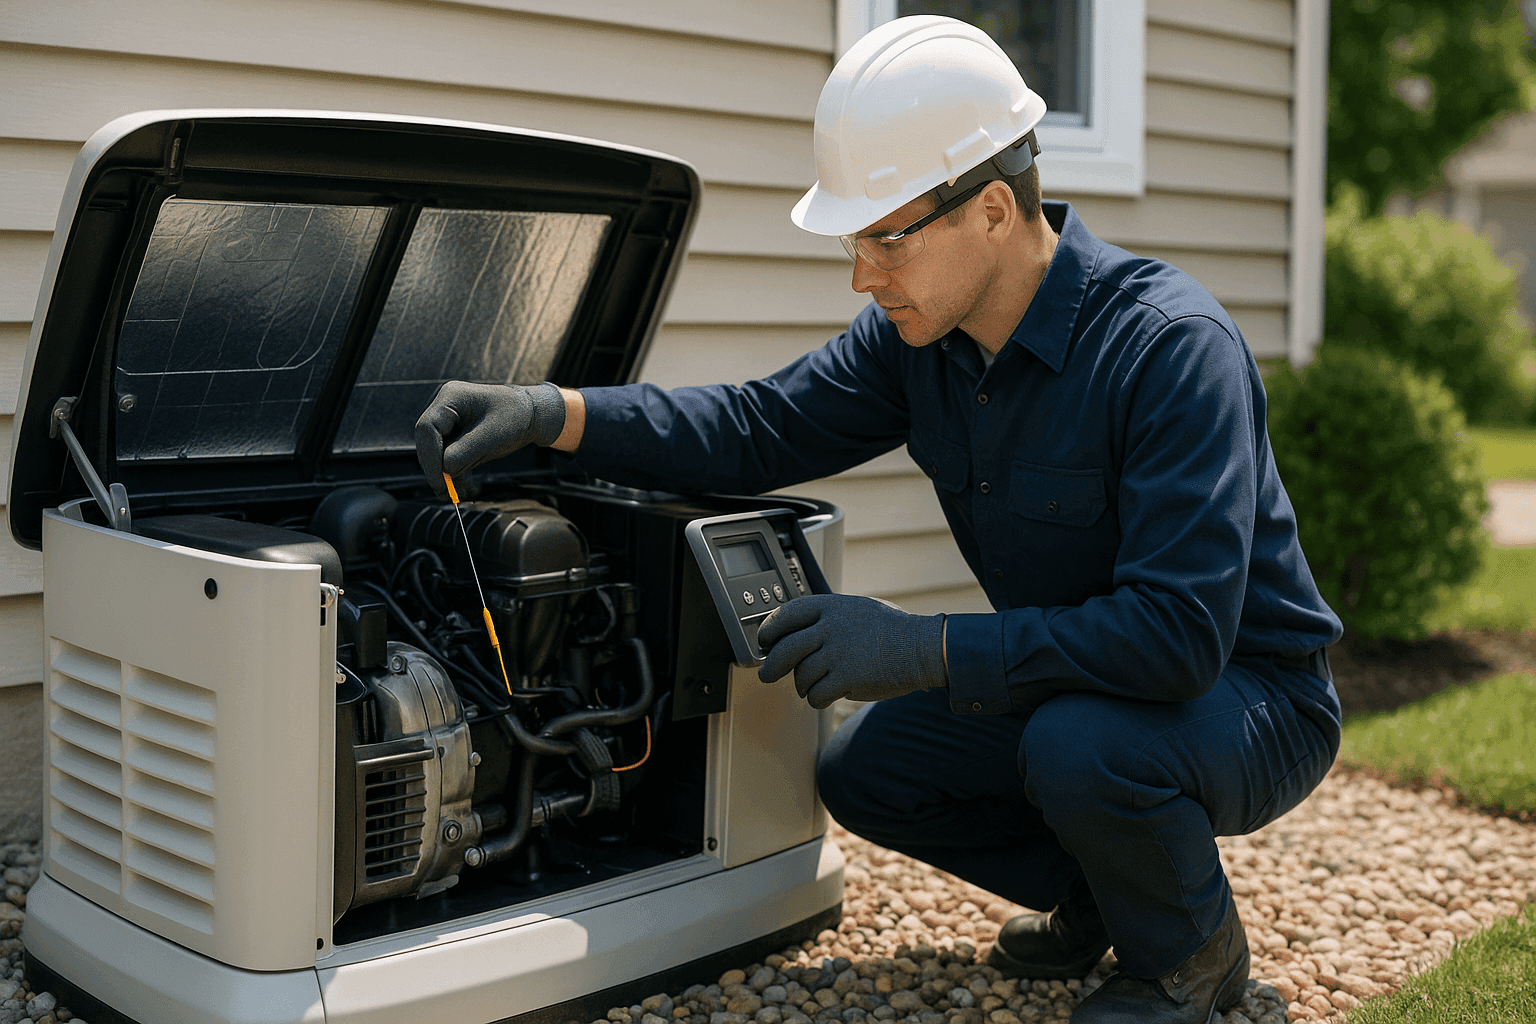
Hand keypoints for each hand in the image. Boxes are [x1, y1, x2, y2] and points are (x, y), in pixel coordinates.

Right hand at [415, 381, 565, 493]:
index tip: (440, 481)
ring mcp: (449, 425)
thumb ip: (468, 449)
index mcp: (450, 398)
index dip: (429, 457)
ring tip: (462, 494)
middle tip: (446, 494)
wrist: (531, 415)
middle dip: (436, 470)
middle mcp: (445, 410)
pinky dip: (456, 475)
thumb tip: (445, 469)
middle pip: (428, 443)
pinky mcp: (456, 439)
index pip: (427, 428)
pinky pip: (449, 460)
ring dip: (447, 477)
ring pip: (437, 455)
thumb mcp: (494, 433)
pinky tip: (468, 489)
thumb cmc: (516, 416)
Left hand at [756, 594, 946, 709]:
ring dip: (803, 686)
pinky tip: (827, 696)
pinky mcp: (847, 678)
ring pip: (800, 676)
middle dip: (771, 666)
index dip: (769, 629)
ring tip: (814, 686)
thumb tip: (794, 636)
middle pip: (784, 649)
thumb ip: (827, 619)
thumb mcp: (856, 610)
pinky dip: (818, 699)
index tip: (764, 641)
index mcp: (831, 607)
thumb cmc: (891, 631)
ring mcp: (837, 653)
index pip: (786, 614)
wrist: (923, 648)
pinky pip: (816, 695)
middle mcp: (830, 628)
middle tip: (766, 674)